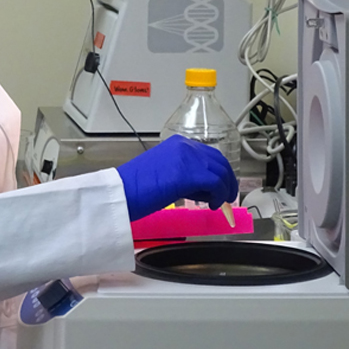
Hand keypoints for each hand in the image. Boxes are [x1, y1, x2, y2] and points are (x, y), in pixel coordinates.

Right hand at [116, 135, 237, 222]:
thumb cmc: (136, 186)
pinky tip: (212, 205)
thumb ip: (184, 173)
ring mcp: (189, 158)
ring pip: (221, 172)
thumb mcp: (164, 171)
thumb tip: (203, 187)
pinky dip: (219, 196)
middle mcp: (186, 146)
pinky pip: (216, 184)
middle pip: (219, 161)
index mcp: (179, 143)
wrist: (122, 191)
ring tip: (218, 203)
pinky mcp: (190, 174)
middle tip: (227, 195)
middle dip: (227, 180)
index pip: (209, 154)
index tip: (220, 184)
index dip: (219, 171)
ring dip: (224, 190)